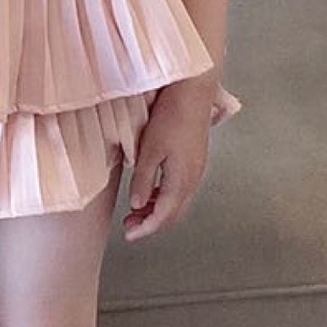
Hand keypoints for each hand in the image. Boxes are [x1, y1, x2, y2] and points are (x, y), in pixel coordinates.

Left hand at [122, 75, 216, 241]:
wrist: (194, 92)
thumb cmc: (172, 116)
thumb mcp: (149, 151)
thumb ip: (143, 181)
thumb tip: (138, 204)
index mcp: (182, 180)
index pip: (163, 216)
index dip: (145, 229)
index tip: (130, 235)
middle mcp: (193, 179)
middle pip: (174, 214)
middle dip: (152, 224)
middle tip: (130, 225)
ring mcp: (197, 170)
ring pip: (179, 203)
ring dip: (159, 210)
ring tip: (138, 210)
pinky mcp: (196, 160)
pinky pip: (182, 189)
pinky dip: (166, 197)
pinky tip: (154, 191)